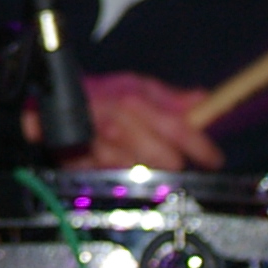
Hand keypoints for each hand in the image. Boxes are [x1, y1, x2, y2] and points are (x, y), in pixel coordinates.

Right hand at [53, 72, 221, 170]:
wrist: (53, 100)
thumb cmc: (102, 93)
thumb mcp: (136, 85)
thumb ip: (171, 97)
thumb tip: (202, 100)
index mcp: (133, 102)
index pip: (178, 129)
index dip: (201, 147)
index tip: (214, 158)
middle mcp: (118, 125)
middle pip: (165, 159)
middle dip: (174, 162)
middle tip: (175, 160)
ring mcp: (100, 148)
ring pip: (143, 174)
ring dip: (150, 172)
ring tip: (147, 163)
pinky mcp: (83, 165)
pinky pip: (117, 181)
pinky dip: (124, 177)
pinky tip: (124, 168)